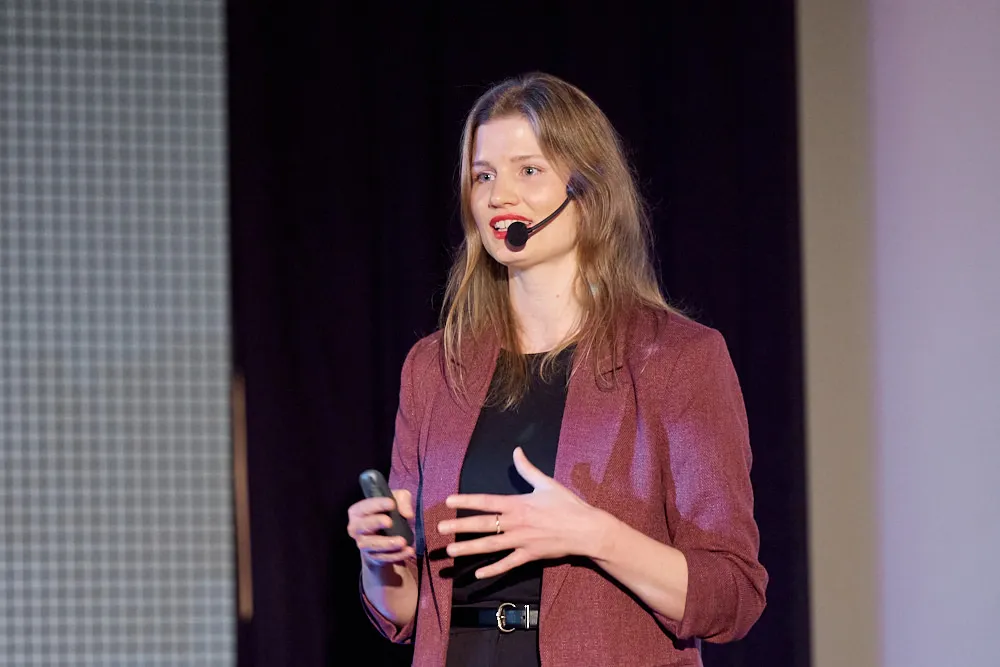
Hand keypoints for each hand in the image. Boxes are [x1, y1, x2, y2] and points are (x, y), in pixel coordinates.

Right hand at [347, 489, 415, 567]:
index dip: (377, 504)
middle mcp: (356, 529)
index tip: (392, 503)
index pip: (365, 507)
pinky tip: (408, 551)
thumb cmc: (389, 512)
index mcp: (358, 512)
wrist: (388, 536)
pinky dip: (397, 555)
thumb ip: (403, 500)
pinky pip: (384, 557)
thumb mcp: (398, 500)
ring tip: (402, 542)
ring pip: (372, 545)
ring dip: (387, 544)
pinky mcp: (373, 557)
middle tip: (389, 522)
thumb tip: (408, 514)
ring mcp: (364, 544)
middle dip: (375, 523)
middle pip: (362, 526)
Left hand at [437, 447, 606, 578]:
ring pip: (490, 546)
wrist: (586, 529)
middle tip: (440, 530)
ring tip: (451, 552)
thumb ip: (528, 469)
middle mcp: (516, 523)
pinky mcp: (529, 556)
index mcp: (518, 504)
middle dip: (460, 527)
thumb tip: (516, 451)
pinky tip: (478, 574)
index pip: (486, 501)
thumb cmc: (567, 505)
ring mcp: (521, 541)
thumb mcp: (546, 483)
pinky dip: (493, 570)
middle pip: (483, 525)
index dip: (466, 501)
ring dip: (469, 549)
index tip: (448, 502)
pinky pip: (508, 564)